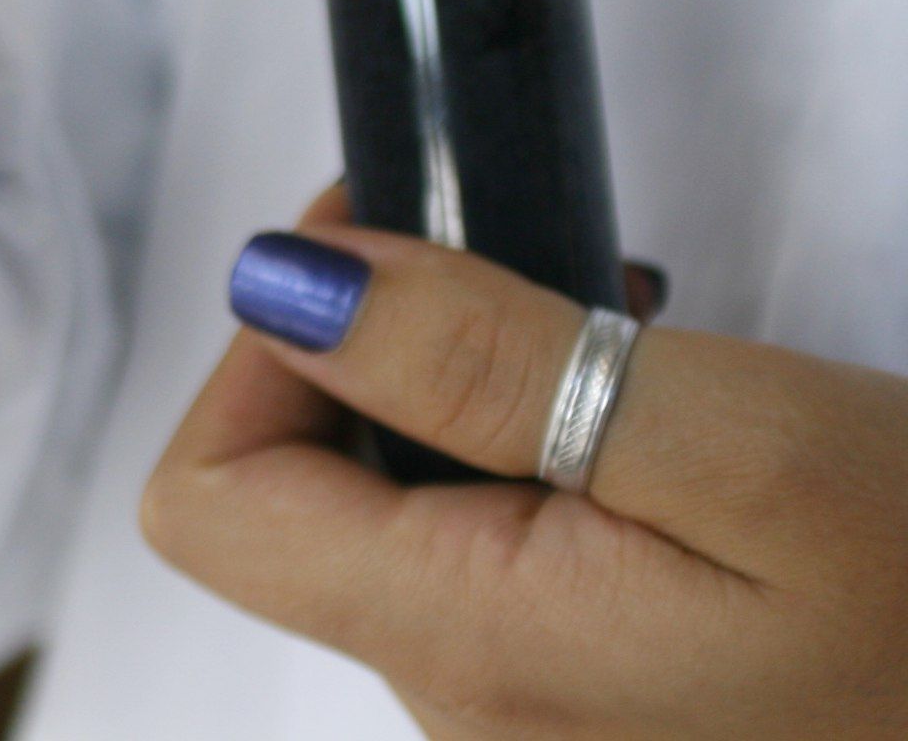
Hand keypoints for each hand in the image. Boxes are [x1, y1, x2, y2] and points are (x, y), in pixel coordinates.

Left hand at [142, 188, 907, 738]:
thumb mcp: (737, 445)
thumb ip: (483, 364)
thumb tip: (279, 284)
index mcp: (468, 651)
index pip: (208, 503)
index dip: (261, 350)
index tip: (385, 252)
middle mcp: (465, 713)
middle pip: (292, 498)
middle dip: (372, 348)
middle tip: (512, 256)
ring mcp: (526, 721)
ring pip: (388, 517)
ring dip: (458, 392)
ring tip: (609, 330)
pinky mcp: (591, 701)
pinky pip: (481, 559)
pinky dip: (524, 455)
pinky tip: (640, 413)